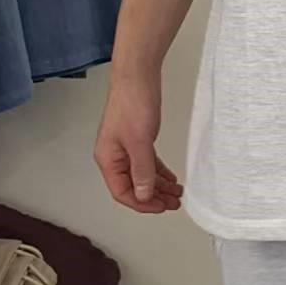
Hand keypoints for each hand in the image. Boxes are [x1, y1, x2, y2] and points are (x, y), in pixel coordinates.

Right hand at [94, 72, 183, 214]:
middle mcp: (114, 156)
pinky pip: (147, 163)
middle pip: (133, 186)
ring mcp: (125, 148)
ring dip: (159, 186)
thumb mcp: (139, 142)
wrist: (137, 77)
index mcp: (108, 159)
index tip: (161, 207)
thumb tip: (144, 195)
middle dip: (154, 197)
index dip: (142, 203)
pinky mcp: (136, 140)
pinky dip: (159, 172)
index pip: (122, 192)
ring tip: (177, 193)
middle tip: (174, 203)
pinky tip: (170, 178)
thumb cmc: (133, 103)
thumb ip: (142, 170)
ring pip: (142, 175)